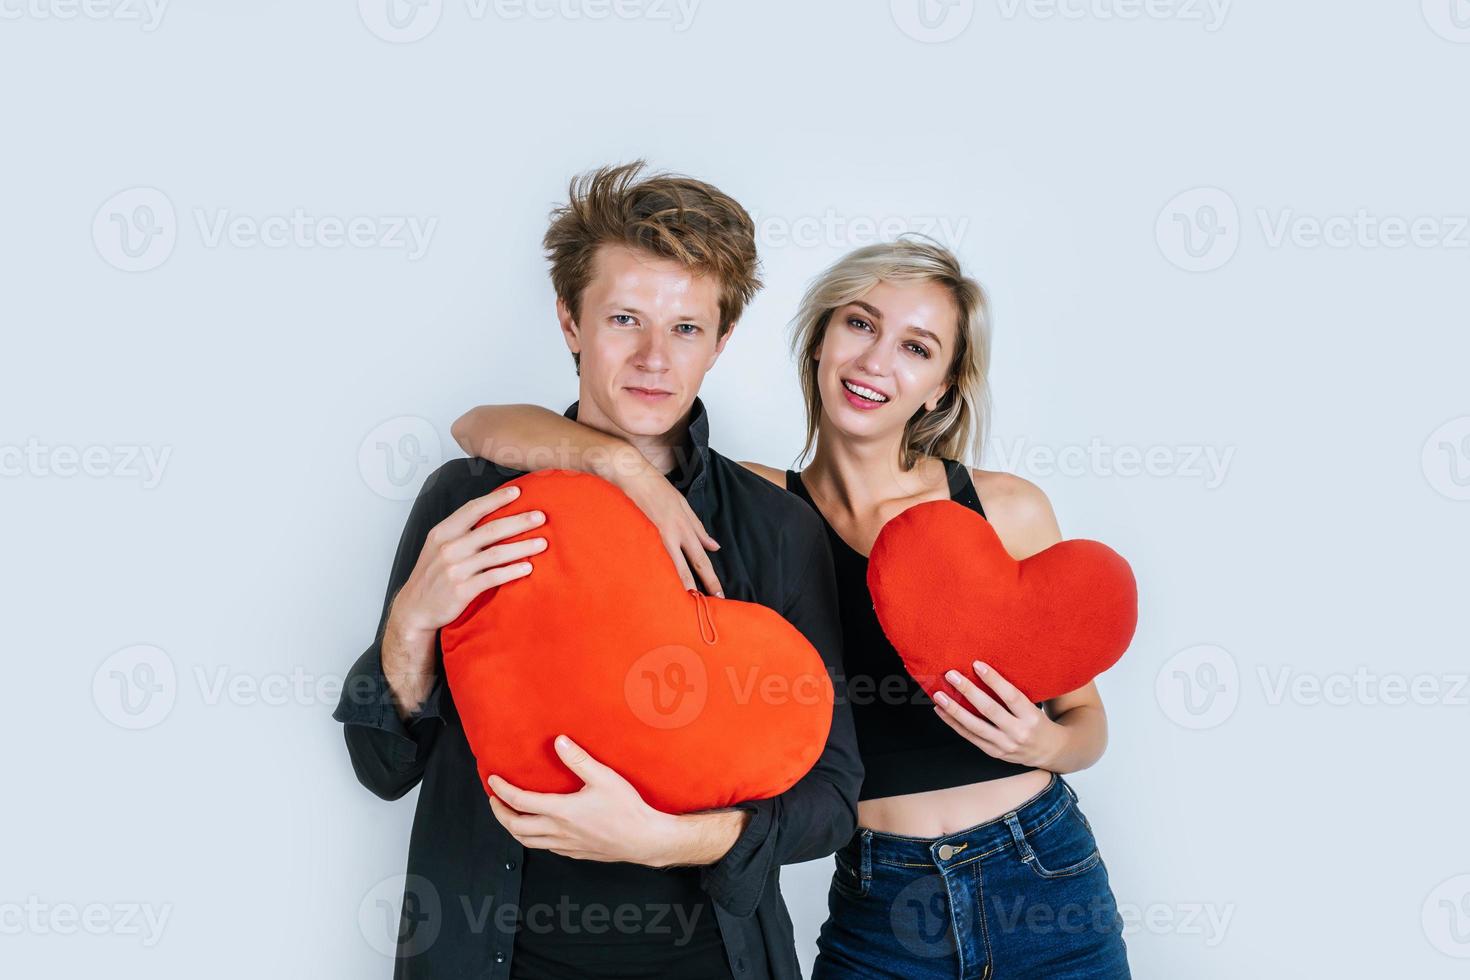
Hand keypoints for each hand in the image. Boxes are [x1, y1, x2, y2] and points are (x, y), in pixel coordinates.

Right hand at [389, 484, 547, 638]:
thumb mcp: (438, 547)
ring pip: (496, 554)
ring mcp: (455, 569)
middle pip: (490, 530)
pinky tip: (527, 568)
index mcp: (442, 533)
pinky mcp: (462, 590)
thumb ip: (460, 532)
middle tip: (541, 517)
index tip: (517, 492)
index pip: (472, 509)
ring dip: (522, 547)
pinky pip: (493, 577)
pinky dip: (512, 572)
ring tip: (542, 543)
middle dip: (519, 521)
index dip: (496, 499)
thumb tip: (492, 516)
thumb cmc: (432, 575)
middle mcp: (448, 548)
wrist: (415, 609)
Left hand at [486, 735, 675, 865]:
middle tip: (494, 801)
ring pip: (527, 842)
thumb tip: (559, 741)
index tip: (493, 781)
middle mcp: (559, 831)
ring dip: (513, 828)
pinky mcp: (575, 853)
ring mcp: (566, 845)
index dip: (502, 790)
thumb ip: (579, 759)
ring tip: (509, 816)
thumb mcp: (604, 778)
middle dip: (499, 813)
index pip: (520, 802)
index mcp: (561, 811)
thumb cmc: (627, 810)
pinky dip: (533, 838)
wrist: (644, 839)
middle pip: (516, 827)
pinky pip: (545, 848)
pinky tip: (539, 831)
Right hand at [617, 462, 723, 597]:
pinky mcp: (641, 536)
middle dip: (703, 586)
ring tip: (687, 603)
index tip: (719, 593)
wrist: (631, 475)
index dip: (711, 577)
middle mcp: (675, 534)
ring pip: (673, 567)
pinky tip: (658, 587)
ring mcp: (658, 536)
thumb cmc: (655, 487)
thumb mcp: (682, 504)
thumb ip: (697, 528)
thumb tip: (714, 546)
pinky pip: (652, 560)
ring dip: (681, 585)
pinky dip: (658, 574)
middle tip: (711, 603)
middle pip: (692, 566)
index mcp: (685, 527)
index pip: (702, 559)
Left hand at [932, 661, 1065, 769]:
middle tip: (951, 676)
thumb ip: (1014, 693)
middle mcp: (1019, 732)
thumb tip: (986, 670)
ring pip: (975, 726)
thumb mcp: (1034, 705)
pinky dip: (954, 724)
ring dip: (954, 710)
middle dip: (968, 691)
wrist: (1050, 751)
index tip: (977, 664)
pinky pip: (970, 737)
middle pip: (990, 710)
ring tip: (939, 696)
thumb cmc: (1038, 721)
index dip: (993, 680)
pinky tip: (942, 711)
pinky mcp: (994, 752)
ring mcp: (1005, 745)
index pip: (1011, 696)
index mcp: (1032, 716)